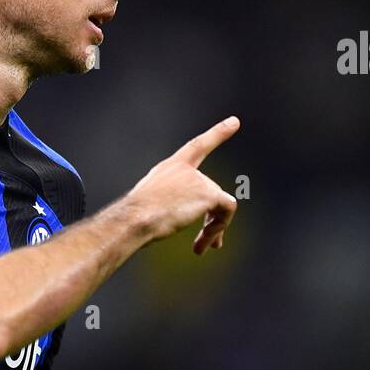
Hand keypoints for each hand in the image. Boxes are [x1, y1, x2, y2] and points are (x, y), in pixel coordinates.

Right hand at [128, 116, 240, 254]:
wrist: (134, 219)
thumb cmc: (134, 218)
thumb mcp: (150, 205)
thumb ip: (172, 206)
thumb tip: (187, 221)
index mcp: (169, 168)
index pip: (197, 146)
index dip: (217, 133)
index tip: (234, 122)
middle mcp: (185, 169)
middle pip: (211, 192)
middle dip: (210, 220)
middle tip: (203, 244)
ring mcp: (198, 180)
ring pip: (220, 205)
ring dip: (214, 229)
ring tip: (202, 248)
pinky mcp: (208, 193)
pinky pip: (226, 212)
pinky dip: (218, 229)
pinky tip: (202, 245)